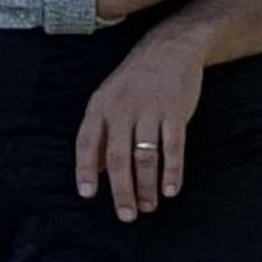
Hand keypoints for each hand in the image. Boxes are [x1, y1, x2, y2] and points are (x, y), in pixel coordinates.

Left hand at [75, 25, 206, 221]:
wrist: (170, 47)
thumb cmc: (136, 78)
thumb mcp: (110, 97)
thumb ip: (102, 133)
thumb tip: (97, 172)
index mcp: (101, 105)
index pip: (88, 141)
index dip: (86, 168)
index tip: (88, 193)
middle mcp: (122, 108)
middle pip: (119, 157)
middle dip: (122, 190)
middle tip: (126, 215)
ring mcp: (150, 109)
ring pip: (146, 156)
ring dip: (148, 185)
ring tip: (149, 205)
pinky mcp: (175, 111)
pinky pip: (173, 147)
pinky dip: (172, 171)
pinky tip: (170, 189)